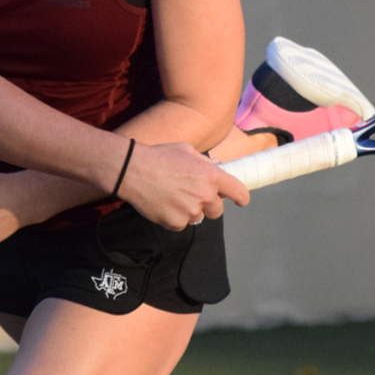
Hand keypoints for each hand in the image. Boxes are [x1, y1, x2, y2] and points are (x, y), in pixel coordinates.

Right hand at [116, 141, 250, 230]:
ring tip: (172, 195)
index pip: (239, 192)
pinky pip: (181, 224)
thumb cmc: (159, 156)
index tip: (240, 201)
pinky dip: (174, 217)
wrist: (133, 170)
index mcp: (211, 175)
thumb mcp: (186, 150)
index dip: (241, 198)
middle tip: (191, 195)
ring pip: (198, 218)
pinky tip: (163, 203)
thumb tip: (219, 167)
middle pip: (218, 210)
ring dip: (189, 211)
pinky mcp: (175, 222)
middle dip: (208, 205)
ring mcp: (190, 211)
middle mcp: (204, 195)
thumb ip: (205, 162)